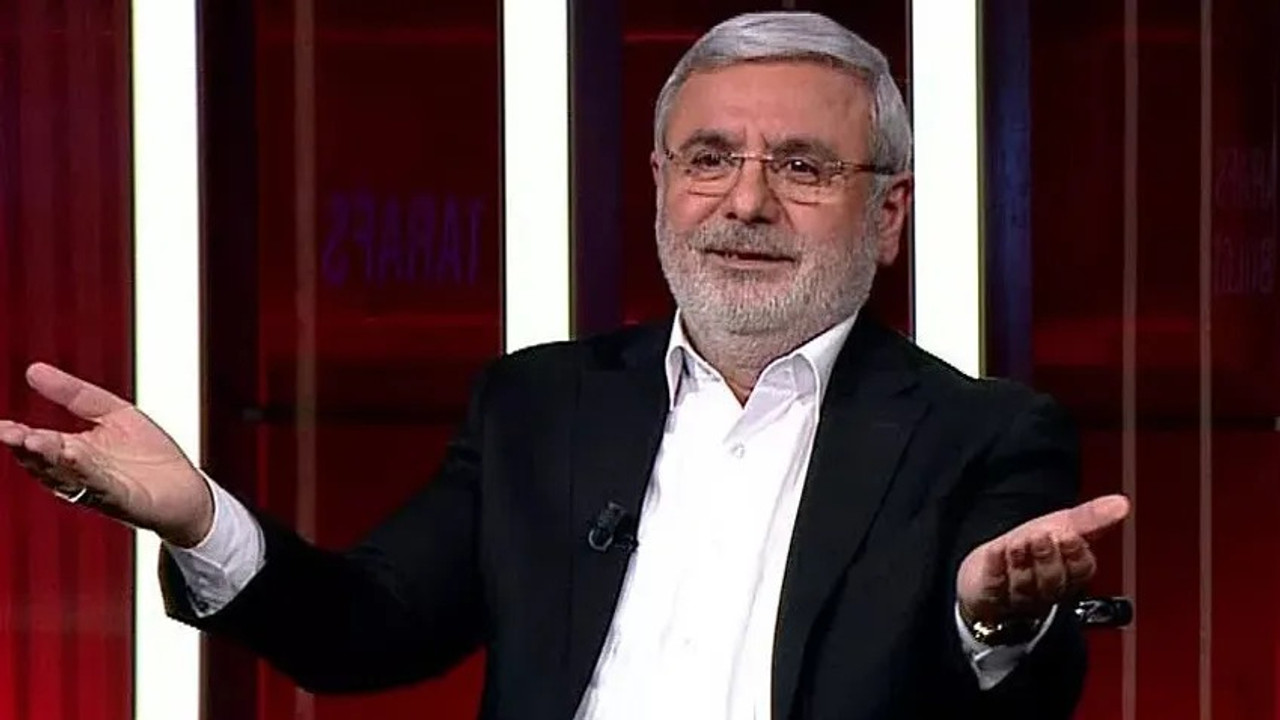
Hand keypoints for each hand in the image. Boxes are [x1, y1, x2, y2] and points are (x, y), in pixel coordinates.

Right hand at [0, 362, 211, 546]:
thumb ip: (74, 394)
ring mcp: (99, 489)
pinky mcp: (123, 501)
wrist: (186, 489)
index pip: (37, 443)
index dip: (17, 435)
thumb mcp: (112, 413)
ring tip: (32, 441)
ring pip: (67, 475)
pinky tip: (75, 457)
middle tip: (9, 434)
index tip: (1, 426)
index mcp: (72, 453)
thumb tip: (32, 370)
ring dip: (49, 460)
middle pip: (45, 462)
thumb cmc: (148, 454)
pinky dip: (87, 474)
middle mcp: (79, 474)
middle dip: (26, 448)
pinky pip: (101, 486)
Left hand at [957, 494, 1130, 625]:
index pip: (1081, 571)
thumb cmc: (1031, 546)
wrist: (991, 563)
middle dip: (1048, 558)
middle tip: (1042, 536)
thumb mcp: (1060, 526)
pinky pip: (994, 586)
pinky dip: (996, 568)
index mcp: (1069, 575)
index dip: (1075, 555)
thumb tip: (1122, 503)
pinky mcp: (990, 597)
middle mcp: (1046, 591)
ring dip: (1022, 563)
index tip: (1070, 535)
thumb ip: (1089, 518)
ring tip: (1019, 541)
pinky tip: (995, 551)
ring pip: (1025, 585)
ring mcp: (1018, 598)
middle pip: (1053, 581)